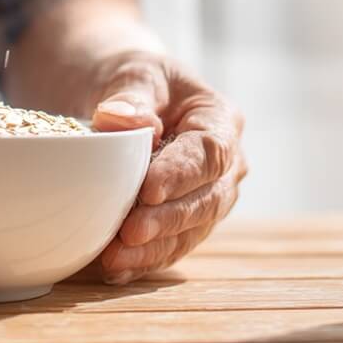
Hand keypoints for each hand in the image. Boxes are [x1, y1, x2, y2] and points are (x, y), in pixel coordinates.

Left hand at [89, 51, 246, 283]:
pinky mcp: (188, 221)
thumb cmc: (140, 81)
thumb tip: (120, 120)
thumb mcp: (135, 73)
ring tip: (115, 258)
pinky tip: (116, 270)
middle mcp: (227, 164)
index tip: (148, 190)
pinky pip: (173, 246)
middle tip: (130, 232)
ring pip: (192, 231)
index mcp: (221, 120)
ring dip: (155, 249)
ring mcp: (211, 196)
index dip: (182, 175)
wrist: (133, 99)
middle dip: (168, 220)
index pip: (210, 152)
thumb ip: (131, 96)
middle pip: (207, 199)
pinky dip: (145, 260)